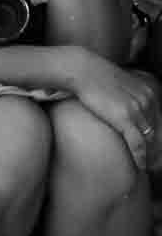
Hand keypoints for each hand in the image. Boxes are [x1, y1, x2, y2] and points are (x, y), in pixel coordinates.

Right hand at [67, 50, 161, 169]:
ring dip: (151, 155)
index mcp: (149, 92)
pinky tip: (140, 165)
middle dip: (157, 148)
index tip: (154, 148)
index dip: (158, 137)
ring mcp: (137, 109)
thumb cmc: (95, 75)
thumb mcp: (121, 83)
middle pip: (157, 131)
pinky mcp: (124, 117)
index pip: (159, 120)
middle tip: (154, 162)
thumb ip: (131, 95)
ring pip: (150, 139)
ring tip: (148, 166)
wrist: (81, 69)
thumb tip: (128, 106)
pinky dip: (140, 156)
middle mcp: (147, 100)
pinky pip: (138, 142)